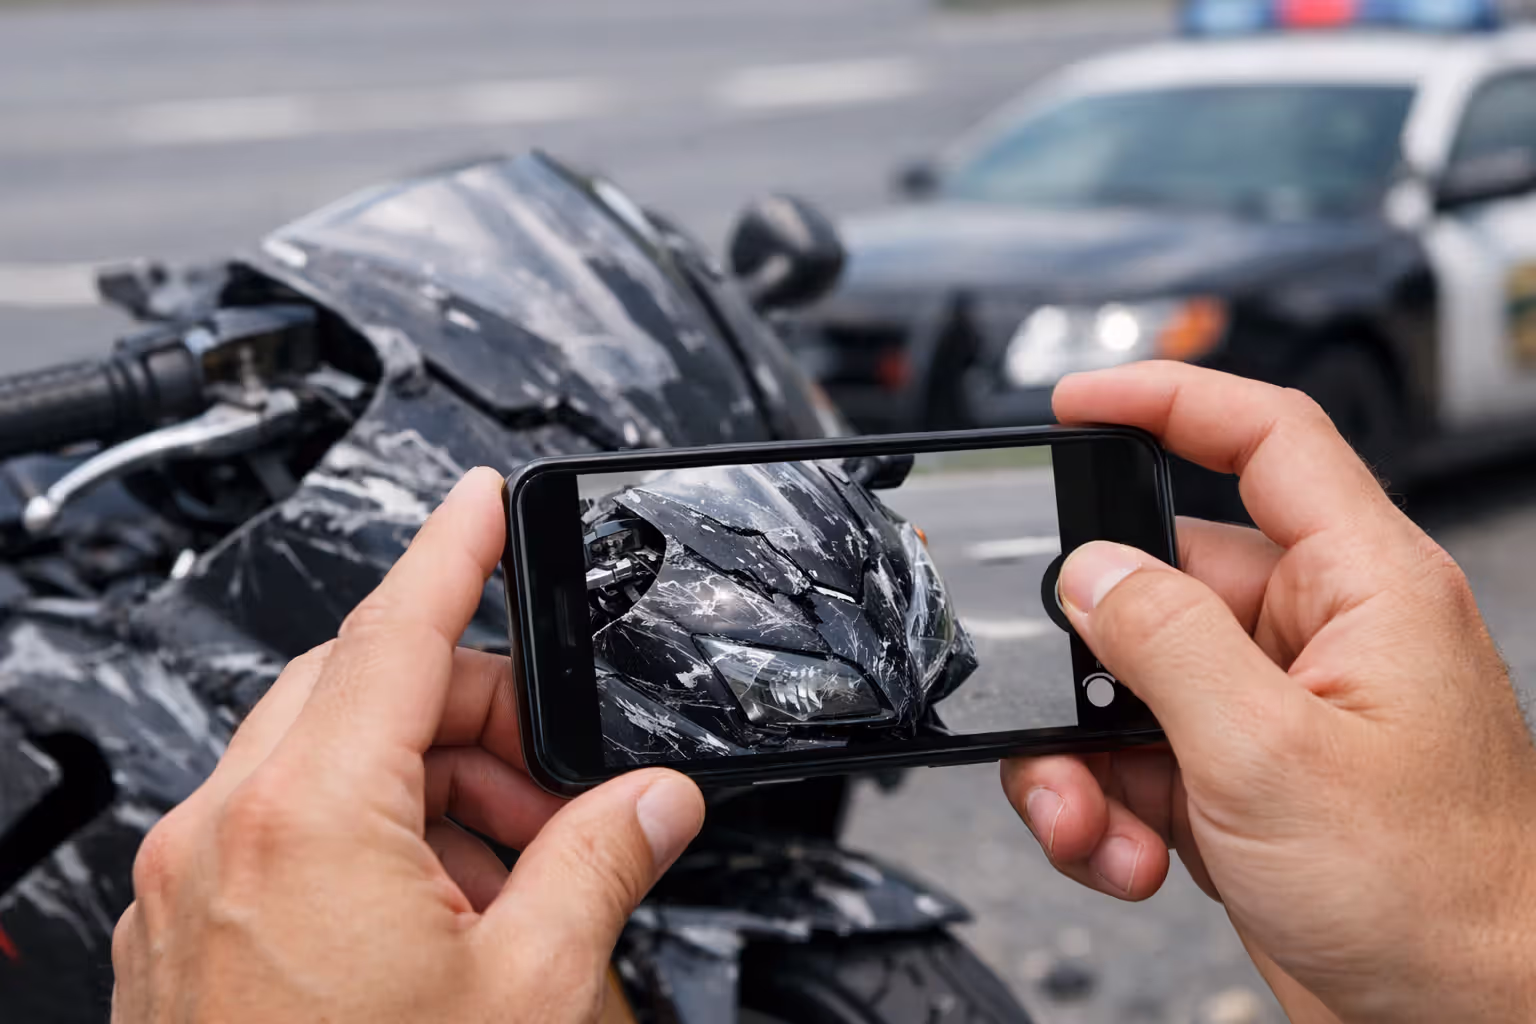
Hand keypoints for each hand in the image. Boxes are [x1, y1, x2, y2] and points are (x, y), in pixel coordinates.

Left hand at [110, 468, 704, 1022]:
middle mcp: (224, 838)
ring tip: (511, 872)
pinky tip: (440, 914)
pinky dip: (368, 837)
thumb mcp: (528, 991)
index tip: (482, 497)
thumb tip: (654, 801)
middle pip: (362, 693)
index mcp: (307, 822)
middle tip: (557, 777)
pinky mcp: (183, 938)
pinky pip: (282, 833)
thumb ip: (601, 865)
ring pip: (321, 761)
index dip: (453, 547)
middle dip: (473, 712)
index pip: (396, 629)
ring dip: (426, 784)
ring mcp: (190, 889)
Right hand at [1001, 362, 1535, 1022]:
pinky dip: (1107, 804)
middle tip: (1051, 707)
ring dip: (1085, 755)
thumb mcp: (1267, 753)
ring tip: (1089, 820)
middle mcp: (1319, 637)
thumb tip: (1091, 571)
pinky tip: (1122, 853)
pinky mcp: (1242, 778)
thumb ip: (1165, 641)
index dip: (1168, 398)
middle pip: (1161, 582)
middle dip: (1085, 655)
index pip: (1265, 439)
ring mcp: (1275, 711)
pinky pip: (1138, 756)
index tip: (1079, 399)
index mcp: (1361, 589)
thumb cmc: (1438, 899)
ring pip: (1130, 684)